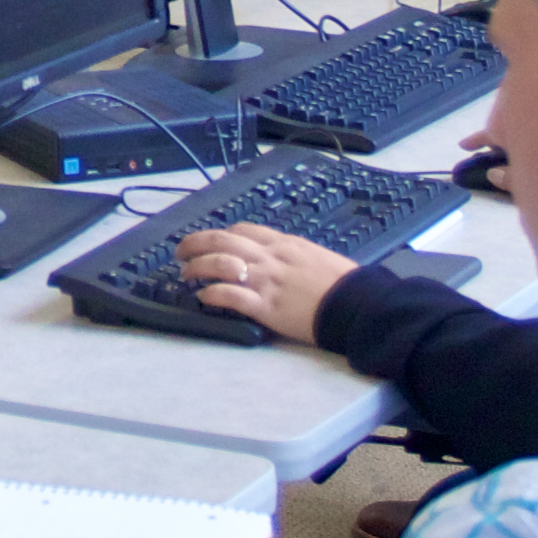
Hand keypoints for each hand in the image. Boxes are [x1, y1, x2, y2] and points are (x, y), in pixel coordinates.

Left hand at [172, 223, 345, 344]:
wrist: (357, 304)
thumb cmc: (343, 284)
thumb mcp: (317, 258)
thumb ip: (294, 256)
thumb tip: (282, 259)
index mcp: (284, 244)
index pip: (243, 230)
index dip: (221, 235)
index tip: (210, 242)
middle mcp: (271, 257)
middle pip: (223, 240)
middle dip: (196, 243)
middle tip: (180, 251)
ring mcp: (267, 281)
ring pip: (220, 263)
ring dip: (197, 267)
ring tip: (185, 275)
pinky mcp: (267, 306)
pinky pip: (231, 295)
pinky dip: (212, 294)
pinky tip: (203, 297)